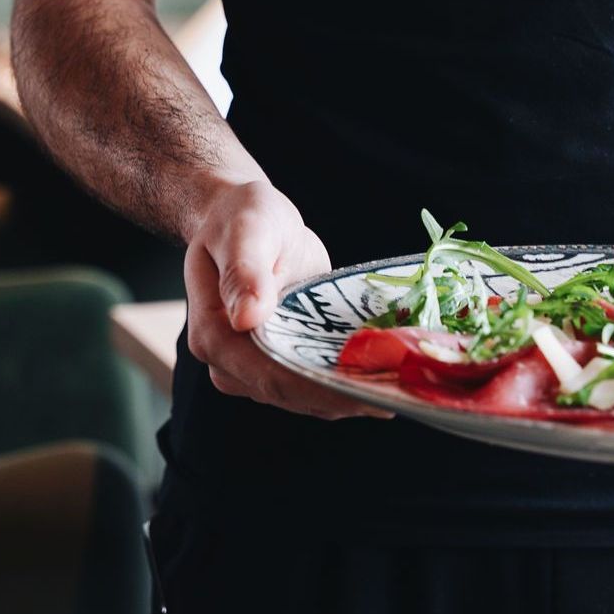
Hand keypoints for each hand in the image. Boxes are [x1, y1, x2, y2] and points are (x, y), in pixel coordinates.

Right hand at [185, 180, 393, 419]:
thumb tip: (247, 317)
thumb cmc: (241, 217)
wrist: (244, 219)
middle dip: (343, 396)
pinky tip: (384, 373)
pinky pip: (314, 383)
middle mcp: (228, 362)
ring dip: (350, 393)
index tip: (365, 391)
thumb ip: (245, 270)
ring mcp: (253, 368)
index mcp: (213, 334)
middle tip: (398, 391)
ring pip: (306, 396)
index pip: (268, 375)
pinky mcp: (281, 361)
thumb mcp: (246, 230)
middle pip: (290, 393)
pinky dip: (346, 381)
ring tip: (400, 384)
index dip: (318, 388)